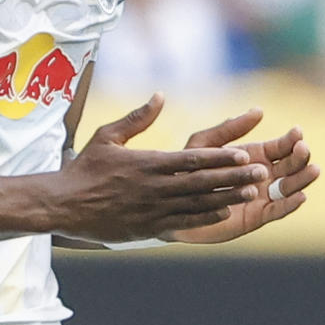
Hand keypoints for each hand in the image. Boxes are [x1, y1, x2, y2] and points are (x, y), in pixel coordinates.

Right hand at [54, 94, 264, 242]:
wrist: (64, 206)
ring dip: (227, 198)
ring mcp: (152, 210)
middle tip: (260, 173)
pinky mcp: (148, 229)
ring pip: (198, 204)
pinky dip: (206, 219)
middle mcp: (154, 188)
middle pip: (202, 182)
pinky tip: (225, 214)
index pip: (191, 160)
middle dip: (233, 177)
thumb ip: (136, 118)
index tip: (242, 154)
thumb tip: (160, 96)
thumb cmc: (84, 169)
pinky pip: (183, 224)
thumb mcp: (107, 136)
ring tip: (252, 193)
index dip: (219, 158)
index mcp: (146, 164)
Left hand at [163, 110, 317, 244]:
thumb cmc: (187, 170)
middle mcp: (264, 176)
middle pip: (292, 165)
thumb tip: (259, 110)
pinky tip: (301, 196)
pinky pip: (278, 210)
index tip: (297, 133)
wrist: (173, 204)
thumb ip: (229, 128)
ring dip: (303, 178)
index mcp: (256, 155)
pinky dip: (291, 204)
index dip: (292, 139)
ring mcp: (263, 197)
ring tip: (313, 170)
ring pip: (290, 187)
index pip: (282, 146)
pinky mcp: (257, 217)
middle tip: (303, 149)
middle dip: (300, 156)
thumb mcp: (204, 144)